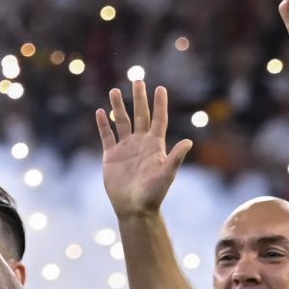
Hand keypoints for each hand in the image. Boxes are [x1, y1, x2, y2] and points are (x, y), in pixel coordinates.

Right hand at [95, 79, 191, 219]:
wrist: (134, 207)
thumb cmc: (153, 193)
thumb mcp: (166, 174)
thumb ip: (175, 157)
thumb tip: (189, 142)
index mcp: (155, 145)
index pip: (158, 119)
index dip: (159, 104)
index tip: (159, 88)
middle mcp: (140, 143)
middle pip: (139, 115)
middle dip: (138, 98)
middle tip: (137, 80)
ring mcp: (125, 148)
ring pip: (121, 122)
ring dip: (117, 106)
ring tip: (114, 90)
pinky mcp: (111, 156)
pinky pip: (106, 136)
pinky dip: (103, 124)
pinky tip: (100, 112)